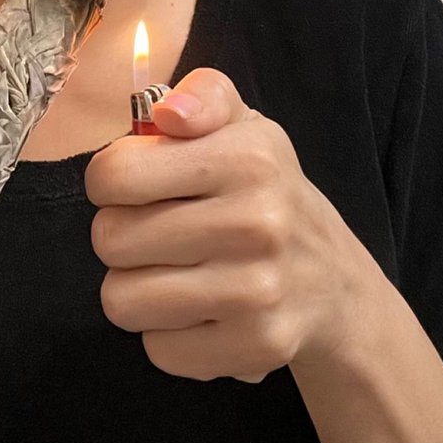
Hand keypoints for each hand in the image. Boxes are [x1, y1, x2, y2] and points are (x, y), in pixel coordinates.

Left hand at [85, 68, 374, 383]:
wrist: (333, 280)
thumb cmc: (264, 190)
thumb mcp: (243, 124)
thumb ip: (202, 95)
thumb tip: (168, 112)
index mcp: (246, 157)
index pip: (114, 175)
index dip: (111, 180)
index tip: (139, 184)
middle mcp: (256, 222)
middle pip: (109, 239)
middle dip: (121, 233)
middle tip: (159, 230)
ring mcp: (257, 291)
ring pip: (122, 300)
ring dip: (137, 286)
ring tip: (174, 270)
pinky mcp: (255, 347)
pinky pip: (157, 348)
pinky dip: (167, 332)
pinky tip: (200, 309)